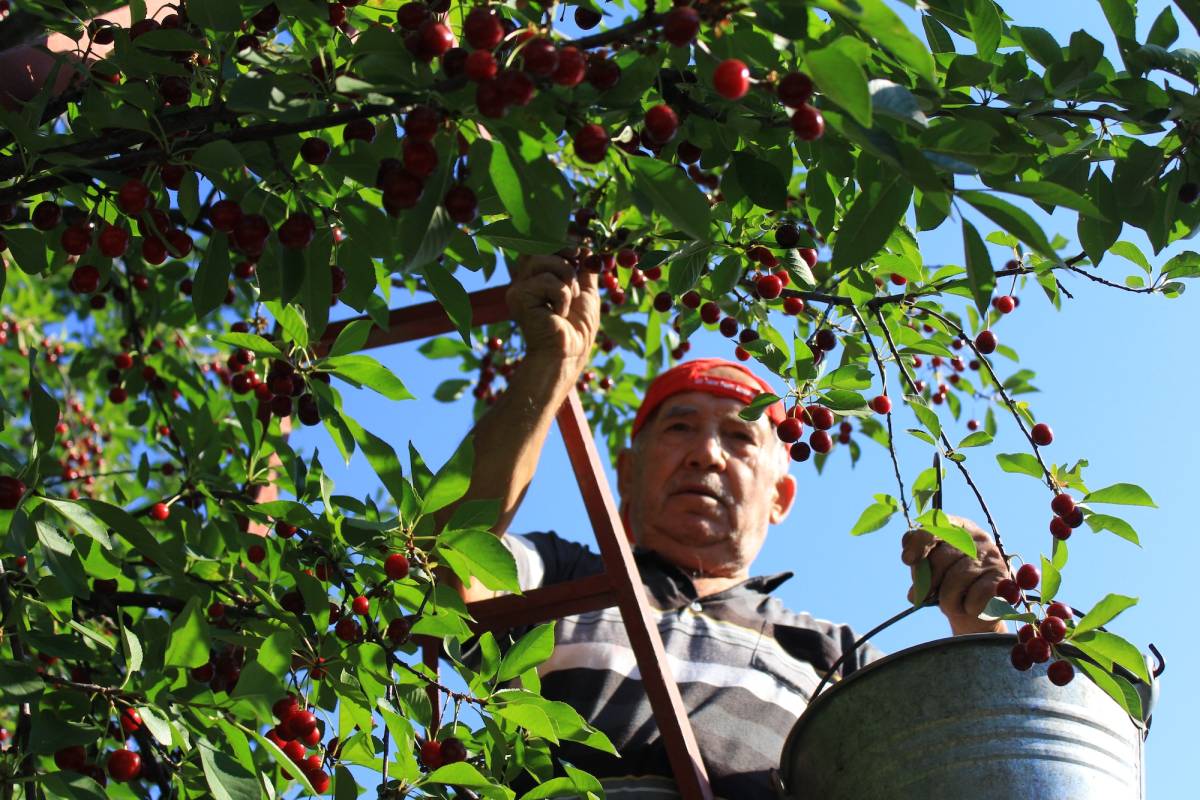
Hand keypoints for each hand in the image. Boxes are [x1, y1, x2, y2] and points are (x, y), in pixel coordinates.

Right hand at [506, 254, 599, 371]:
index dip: (560, 238)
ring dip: (566, 278)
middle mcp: (523, 278)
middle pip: (537, 245)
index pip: (541, 244)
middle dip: (563, 248)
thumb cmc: (577, 327)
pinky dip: (563, 296)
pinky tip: (558, 313)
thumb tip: (586, 245)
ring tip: (569, 299)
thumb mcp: (585, 290)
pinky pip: (547, 280)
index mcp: (537, 276)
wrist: (568, 352)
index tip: (580, 244)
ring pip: (543, 259)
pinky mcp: (518, 297)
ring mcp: (518, 287)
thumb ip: (583, 268)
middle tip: (578, 257)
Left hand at [901, 513, 1007, 634]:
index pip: (937, 524)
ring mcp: (993, 557)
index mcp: (958, 527)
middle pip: (943, 556)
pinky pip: (976, 595)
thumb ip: (919, 560)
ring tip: (949, 605)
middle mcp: (978, 537)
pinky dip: (967, 606)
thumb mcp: (930, 569)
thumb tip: (910, 559)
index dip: (920, 541)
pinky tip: (969, 607)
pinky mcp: (1003, 579)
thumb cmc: (947, 583)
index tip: (907, 560)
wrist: (974, 611)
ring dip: (947, 599)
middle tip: (922, 596)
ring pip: (957, 578)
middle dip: (928, 581)